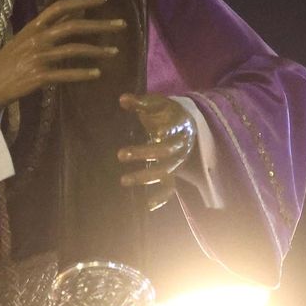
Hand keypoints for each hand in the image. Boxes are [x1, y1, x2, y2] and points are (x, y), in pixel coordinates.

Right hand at [0, 0, 125, 107]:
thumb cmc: (9, 61)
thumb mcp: (26, 38)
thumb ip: (49, 27)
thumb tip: (74, 14)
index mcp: (33, 26)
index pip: (60, 7)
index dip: (82, 1)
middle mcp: (37, 38)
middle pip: (73, 26)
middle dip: (100, 24)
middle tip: (121, 24)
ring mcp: (38, 57)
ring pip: (73, 49)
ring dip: (97, 50)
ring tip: (115, 52)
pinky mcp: (39, 76)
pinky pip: (66, 74)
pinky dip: (83, 73)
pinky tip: (97, 73)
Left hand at [117, 93, 195, 211]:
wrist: (186, 126)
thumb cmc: (167, 114)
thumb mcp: (157, 104)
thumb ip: (141, 103)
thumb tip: (123, 99)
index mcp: (177, 127)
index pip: (169, 131)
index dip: (161, 133)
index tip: (152, 133)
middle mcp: (179, 147)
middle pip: (163, 152)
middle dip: (143, 154)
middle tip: (120, 154)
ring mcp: (176, 162)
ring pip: (163, 171)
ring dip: (145, 176)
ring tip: (123, 180)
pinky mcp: (172, 173)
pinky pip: (169, 187)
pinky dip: (161, 197)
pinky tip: (148, 206)